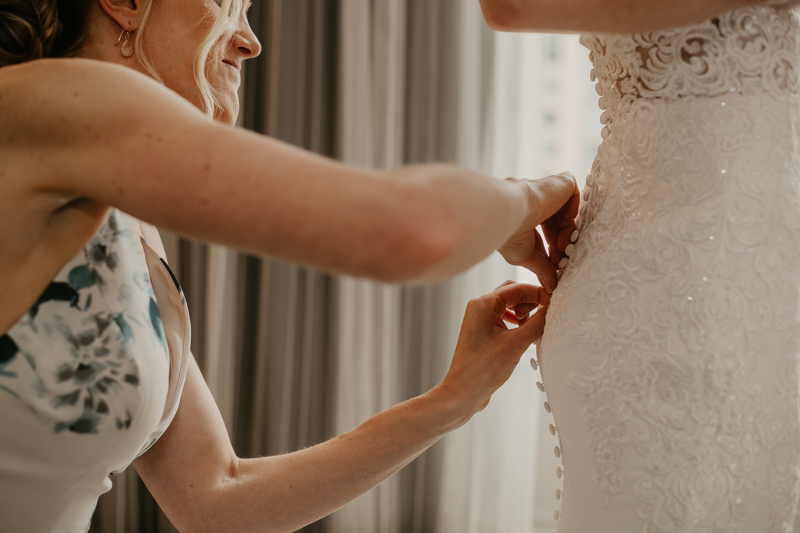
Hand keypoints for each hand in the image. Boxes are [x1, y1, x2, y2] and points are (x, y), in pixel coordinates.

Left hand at [438, 281, 549, 414]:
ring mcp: (480, 320)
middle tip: (547, 313)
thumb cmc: (482, 370)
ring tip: (534, 326)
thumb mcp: (516, 344)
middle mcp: (479, 307)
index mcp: (483, 304)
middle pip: (513, 293)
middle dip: (532, 300)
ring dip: (526, 311)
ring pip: (509, 305)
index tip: (557, 302)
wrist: (462, 393)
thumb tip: (553, 308)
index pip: (518, 288)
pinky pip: (505, 318)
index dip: (540, 293)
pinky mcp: (483, 332)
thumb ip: (537, 323)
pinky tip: (526, 333)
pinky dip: (519, 322)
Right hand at [499, 172, 579, 292]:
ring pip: (567, 212)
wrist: (509, 211)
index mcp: (525, 216)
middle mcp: (535, 202)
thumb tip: (551, 287)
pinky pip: (574, 192)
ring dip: (568, 232)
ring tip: (564, 247)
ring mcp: (546, 191)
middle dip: (562, 244)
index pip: (547, 233)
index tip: (556, 265)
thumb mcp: (526, 256)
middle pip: (558, 224)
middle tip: (563, 259)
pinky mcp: (558, 182)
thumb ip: (542, 269)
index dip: (554, 249)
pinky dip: (574, 207)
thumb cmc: (509, 233)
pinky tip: (565, 219)